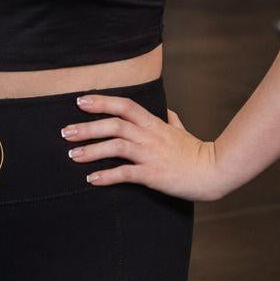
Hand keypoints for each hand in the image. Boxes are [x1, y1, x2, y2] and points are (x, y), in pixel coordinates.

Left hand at [61, 93, 222, 201]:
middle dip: (87, 127)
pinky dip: (106, 176)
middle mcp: (149, 136)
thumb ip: (172, 120)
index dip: (101, 101)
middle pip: (113, 125)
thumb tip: (169, 113)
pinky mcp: (153, 175)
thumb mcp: (182, 131)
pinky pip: (125, 174)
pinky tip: (91, 179)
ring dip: (91, 151)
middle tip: (65, 132)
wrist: (214, 171)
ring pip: (116, 147)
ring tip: (72, 156)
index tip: (80, 101)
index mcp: (154, 123)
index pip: (124, 105)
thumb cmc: (197, 152)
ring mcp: (151, 154)